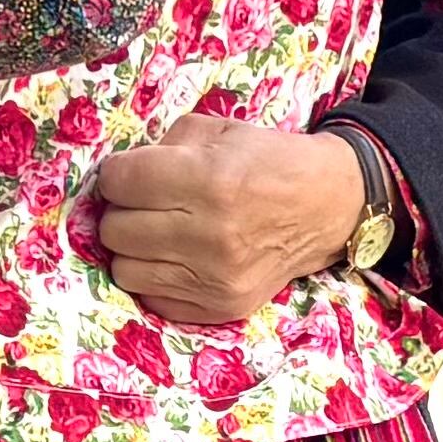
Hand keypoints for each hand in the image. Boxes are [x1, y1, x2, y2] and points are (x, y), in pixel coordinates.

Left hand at [92, 119, 374, 328]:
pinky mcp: (218, 308)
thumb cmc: (269, 162)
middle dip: (124, 210)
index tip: (130, 174)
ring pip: (125, 269)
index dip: (117, 174)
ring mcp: (214, 278)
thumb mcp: (219, 133)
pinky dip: (155, 276)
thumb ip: (161, 147)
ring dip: (134, 248)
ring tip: (159, 231)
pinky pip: (151, 297)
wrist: (327, 207)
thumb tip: (116, 176)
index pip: (119, 182)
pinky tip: (177, 257)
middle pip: (115, 229)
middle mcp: (210, 235)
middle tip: (148, 203)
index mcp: (210, 181)